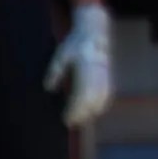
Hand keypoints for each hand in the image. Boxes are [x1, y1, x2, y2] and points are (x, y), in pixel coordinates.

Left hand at [43, 4, 113, 127]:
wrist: (94, 35)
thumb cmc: (74, 45)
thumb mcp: (60, 55)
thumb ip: (55, 72)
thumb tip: (49, 89)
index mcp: (84, 67)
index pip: (80, 93)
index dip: (74, 109)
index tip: (65, 118)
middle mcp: (97, 73)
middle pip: (91, 100)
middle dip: (82, 114)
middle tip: (71, 123)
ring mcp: (105, 75)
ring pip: (101, 99)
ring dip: (91, 112)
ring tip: (81, 120)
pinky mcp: (109, 77)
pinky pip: (107, 95)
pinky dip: (101, 105)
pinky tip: (94, 112)